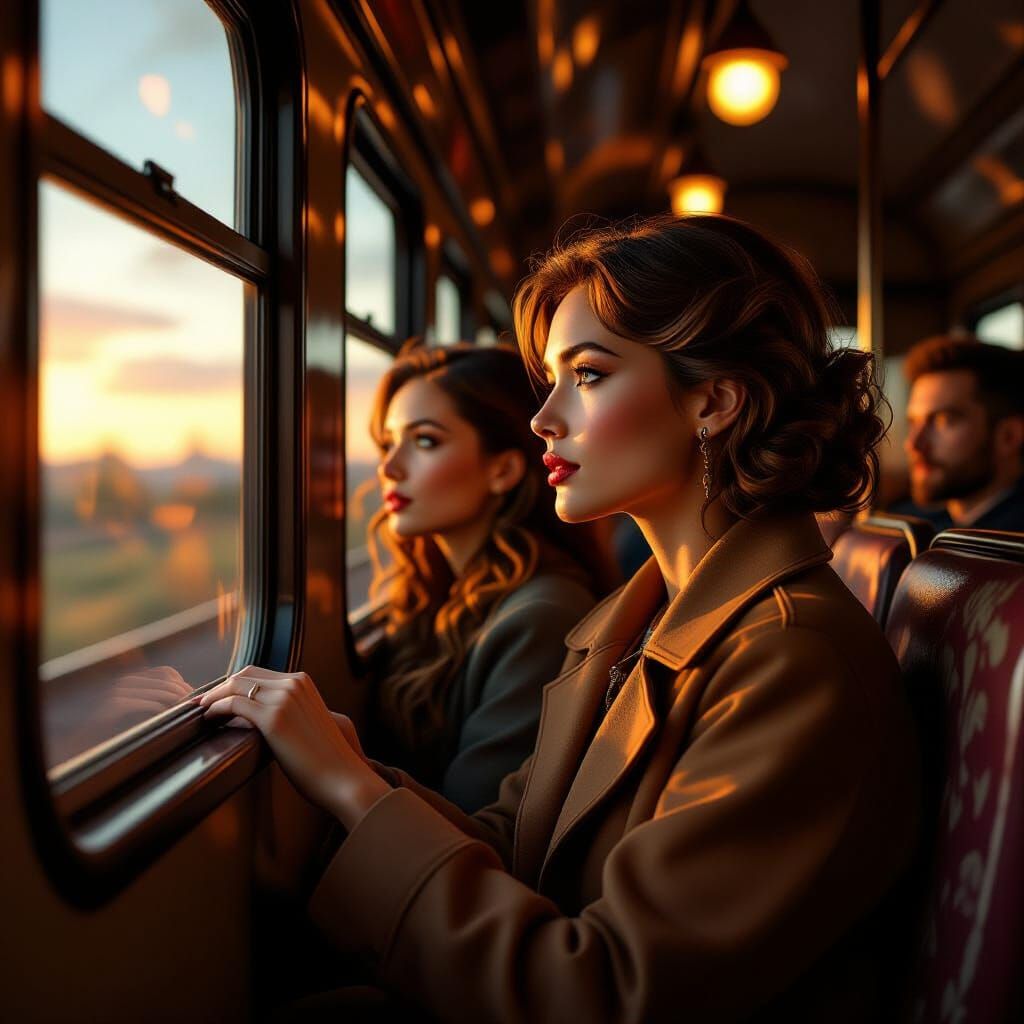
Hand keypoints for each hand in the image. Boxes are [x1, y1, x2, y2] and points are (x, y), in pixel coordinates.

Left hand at [196, 665, 388, 828]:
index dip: (234, 685)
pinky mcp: (274, 718)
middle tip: (202, 703)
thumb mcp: (311, 722)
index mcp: (303, 682)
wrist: (343, 777)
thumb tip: (267, 719)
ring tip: (202, 712)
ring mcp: (284, 698)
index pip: (258, 673)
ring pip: (235, 686)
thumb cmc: (328, 759)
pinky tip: (210, 719)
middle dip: (221, 687)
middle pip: (244, 675)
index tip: (218, 698)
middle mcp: (293, 683)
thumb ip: (293, 711)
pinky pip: (234, 704)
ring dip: (213, 697)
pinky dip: (216, 708)